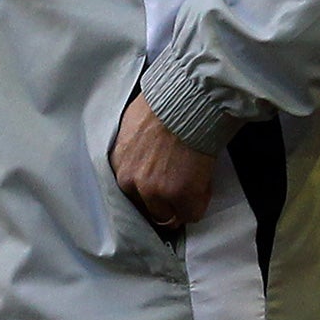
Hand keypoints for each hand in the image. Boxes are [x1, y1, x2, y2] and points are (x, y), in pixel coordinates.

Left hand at [110, 93, 213, 230]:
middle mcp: (132, 182)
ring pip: (169, 217)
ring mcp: (156, 192)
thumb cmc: (165, 104)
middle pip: (146, 210)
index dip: (146, 193)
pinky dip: (200, 201)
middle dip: (162, 203)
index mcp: (118, 163)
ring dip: (181, 205)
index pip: (127, 194)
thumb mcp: (133, 125)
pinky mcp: (181, 196)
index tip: (156, 191)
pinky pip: (193, 213)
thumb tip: (143, 158)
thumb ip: (133, 151)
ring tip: (192, 183)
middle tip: (177, 188)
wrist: (186, 101)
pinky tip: (202, 182)